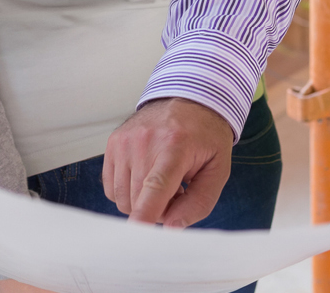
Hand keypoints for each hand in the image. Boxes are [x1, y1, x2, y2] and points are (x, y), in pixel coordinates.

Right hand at [102, 97, 233, 226]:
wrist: (188, 99)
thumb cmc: (205, 137)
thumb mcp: (218, 169)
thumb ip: (199, 202)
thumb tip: (172, 227)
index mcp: (175, 146)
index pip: (155, 185)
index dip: (145, 212)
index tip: (137, 230)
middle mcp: (144, 141)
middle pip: (138, 200)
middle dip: (158, 209)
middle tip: (177, 191)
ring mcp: (125, 141)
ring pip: (122, 198)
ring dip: (141, 201)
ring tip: (162, 181)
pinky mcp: (113, 143)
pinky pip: (112, 188)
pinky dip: (128, 191)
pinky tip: (145, 177)